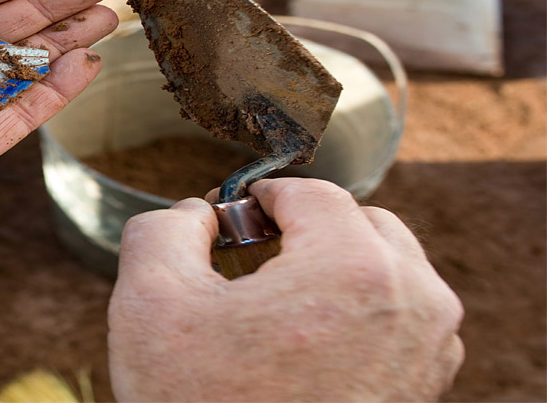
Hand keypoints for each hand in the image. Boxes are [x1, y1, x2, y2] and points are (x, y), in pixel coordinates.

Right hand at [108, 178, 463, 400]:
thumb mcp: (150, 304)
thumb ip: (165, 229)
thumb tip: (195, 214)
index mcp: (352, 268)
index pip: (310, 192)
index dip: (257, 198)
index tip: (226, 219)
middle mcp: (412, 300)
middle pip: (360, 223)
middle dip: (303, 231)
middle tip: (247, 262)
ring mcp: (428, 347)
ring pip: (385, 267)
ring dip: (333, 269)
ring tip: (273, 308)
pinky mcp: (426, 384)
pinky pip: (397, 317)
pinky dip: (355, 312)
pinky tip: (300, 345)